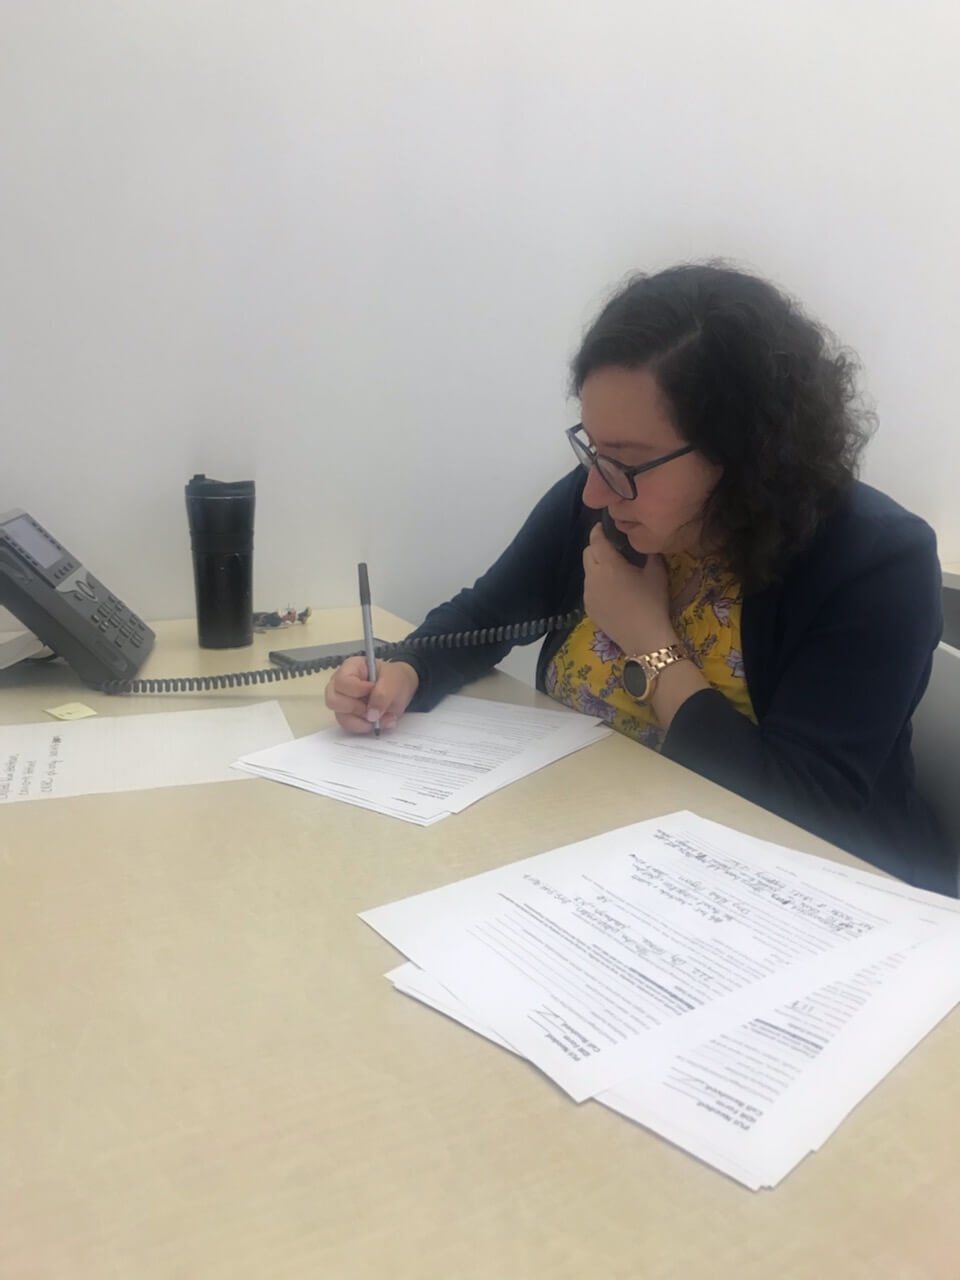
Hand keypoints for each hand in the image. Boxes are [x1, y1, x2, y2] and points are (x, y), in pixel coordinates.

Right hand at [324, 657, 419, 733]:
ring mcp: (341, 700)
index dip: (357, 689)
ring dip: (361, 721)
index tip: (373, 689)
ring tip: (379, 718)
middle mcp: (340, 684)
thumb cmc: (395, 679)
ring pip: (340, 716)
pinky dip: (363, 726)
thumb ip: (383, 694)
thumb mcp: (394, 682)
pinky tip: (375, 723)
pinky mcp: (346, 714)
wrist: (401, 690)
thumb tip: (371, 715)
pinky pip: (348, 725)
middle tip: (374, 707)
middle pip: (333, 700)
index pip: (342, 681)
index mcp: (350, 667)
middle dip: (356, 708)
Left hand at [582, 523, 676, 654]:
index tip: (603, 527)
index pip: (596, 540)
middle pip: (587, 553)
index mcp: (609, 565)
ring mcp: (588, 594)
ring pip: (587, 572)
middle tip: (612, 550)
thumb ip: (650, 554)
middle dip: (596, 547)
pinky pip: (589, 588)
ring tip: (614, 573)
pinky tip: (612, 592)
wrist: (644, 638)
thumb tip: (645, 544)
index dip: (598, 531)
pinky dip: (597, 584)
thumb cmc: (652, 603)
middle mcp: (593, 577)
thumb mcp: (657, 574)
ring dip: (596, 566)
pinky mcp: (588, 608)